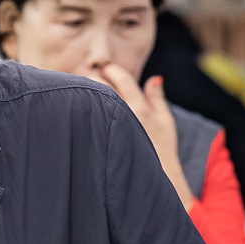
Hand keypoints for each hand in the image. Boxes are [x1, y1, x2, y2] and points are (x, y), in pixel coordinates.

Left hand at [92, 65, 191, 207]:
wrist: (157, 175)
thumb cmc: (163, 148)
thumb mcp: (166, 120)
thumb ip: (157, 98)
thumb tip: (154, 78)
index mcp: (140, 107)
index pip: (122, 78)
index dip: (111, 69)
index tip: (105, 68)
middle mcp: (124, 114)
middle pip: (101, 86)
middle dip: (93, 77)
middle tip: (88, 75)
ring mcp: (111, 127)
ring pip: (93, 101)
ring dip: (85, 92)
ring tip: (79, 89)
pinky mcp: (101, 139)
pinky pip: (90, 119)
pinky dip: (84, 110)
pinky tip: (78, 109)